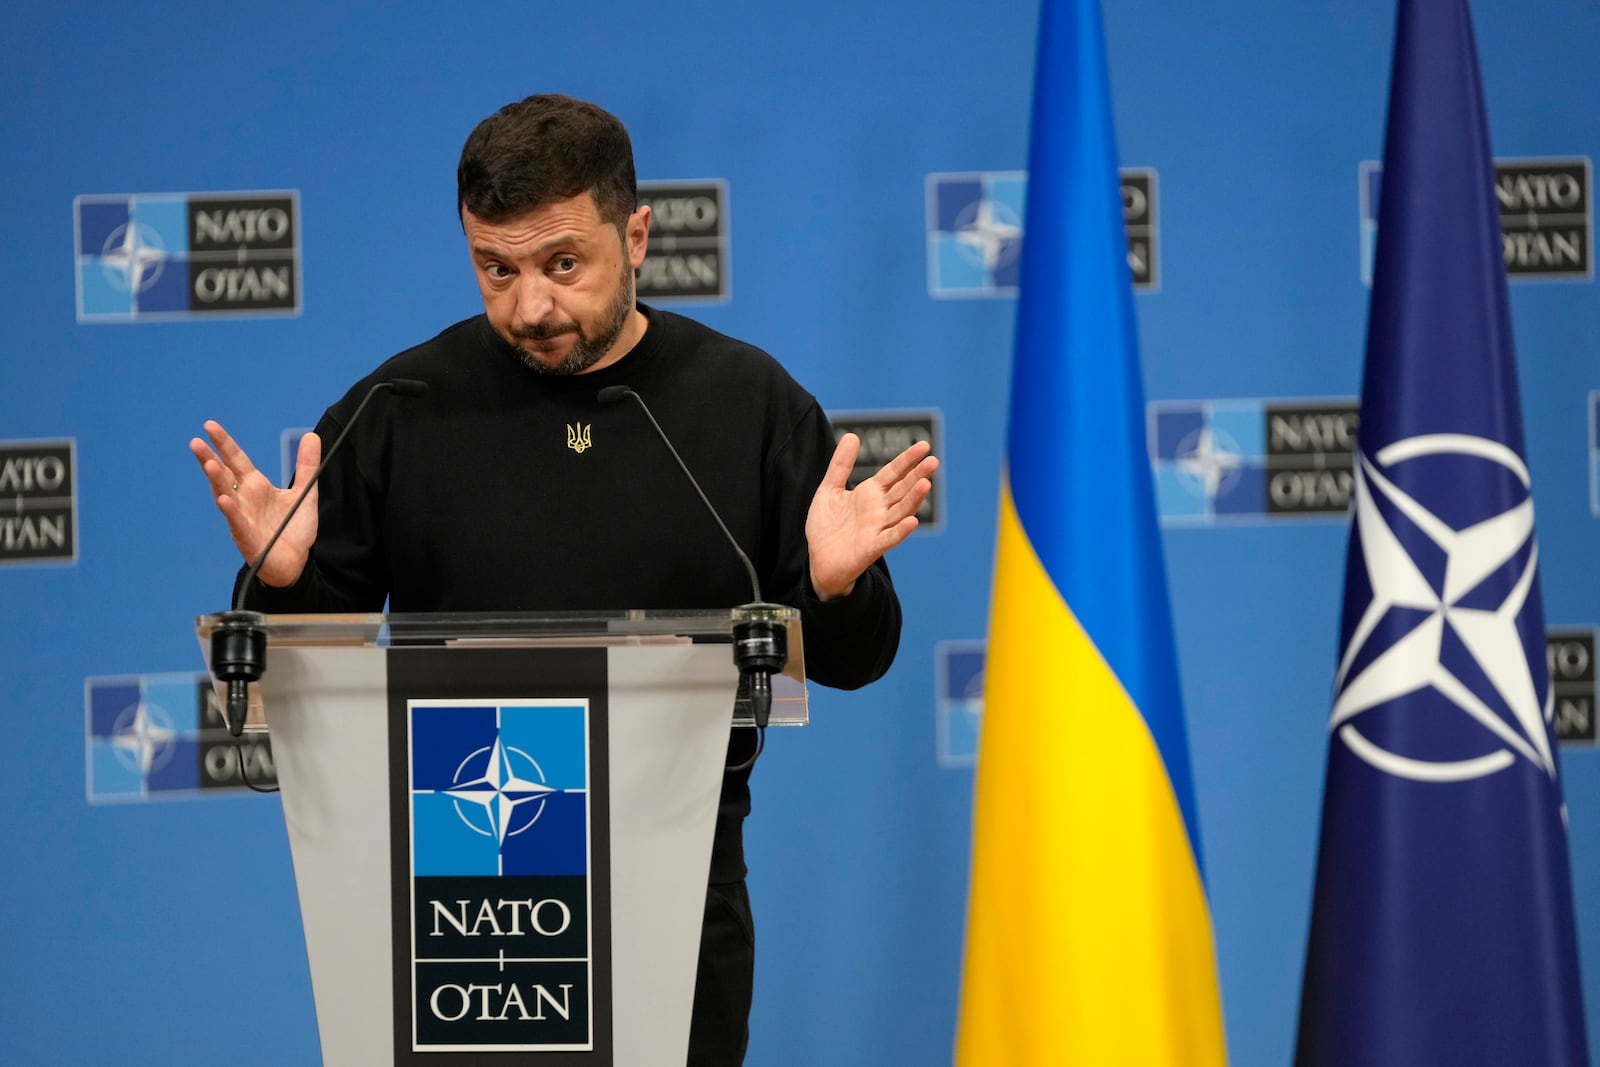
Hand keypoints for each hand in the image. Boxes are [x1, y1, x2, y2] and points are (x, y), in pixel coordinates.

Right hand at [189, 421, 321, 587]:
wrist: (295, 563)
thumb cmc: (292, 529)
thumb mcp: (304, 493)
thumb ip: (306, 466)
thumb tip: (311, 435)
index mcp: (256, 486)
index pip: (237, 460)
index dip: (224, 444)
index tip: (210, 426)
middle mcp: (244, 500)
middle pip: (224, 475)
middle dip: (210, 458)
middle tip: (196, 441)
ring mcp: (242, 518)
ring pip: (225, 497)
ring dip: (216, 481)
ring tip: (209, 464)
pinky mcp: (247, 538)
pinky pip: (236, 523)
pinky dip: (230, 512)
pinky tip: (223, 500)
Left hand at [806, 433, 937, 599]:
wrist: (819, 560)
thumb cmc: (826, 526)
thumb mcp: (829, 490)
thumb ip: (840, 465)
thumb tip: (852, 436)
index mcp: (870, 493)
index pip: (894, 473)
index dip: (908, 460)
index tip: (924, 446)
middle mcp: (879, 509)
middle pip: (903, 489)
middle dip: (918, 475)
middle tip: (933, 461)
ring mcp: (878, 527)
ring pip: (901, 511)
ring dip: (914, 499)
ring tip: (926, 483)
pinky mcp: (872, 547)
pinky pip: (889, 538)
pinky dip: (901, 530)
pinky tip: (912, 521)